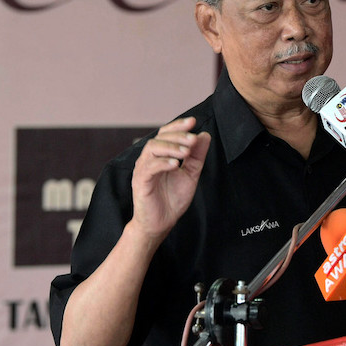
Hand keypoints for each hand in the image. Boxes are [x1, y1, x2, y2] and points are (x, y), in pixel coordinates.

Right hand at [130, 116, 210, 239]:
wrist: (161, 223)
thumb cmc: (172, 199)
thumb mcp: (191, 174)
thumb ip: (197, 156)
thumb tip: (204, 135)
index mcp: (160, 155)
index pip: (166, 133)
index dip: (178, 125)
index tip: (193, 121)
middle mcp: (149, 159)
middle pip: (159, 138)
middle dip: (177, 136)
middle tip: (192, 139)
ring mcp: (143, 169)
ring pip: (152, 149)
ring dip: (170, 147)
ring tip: (186, 152)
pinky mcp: (140, 182)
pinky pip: (149, 168)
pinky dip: (162, 163)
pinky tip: (175, 164)